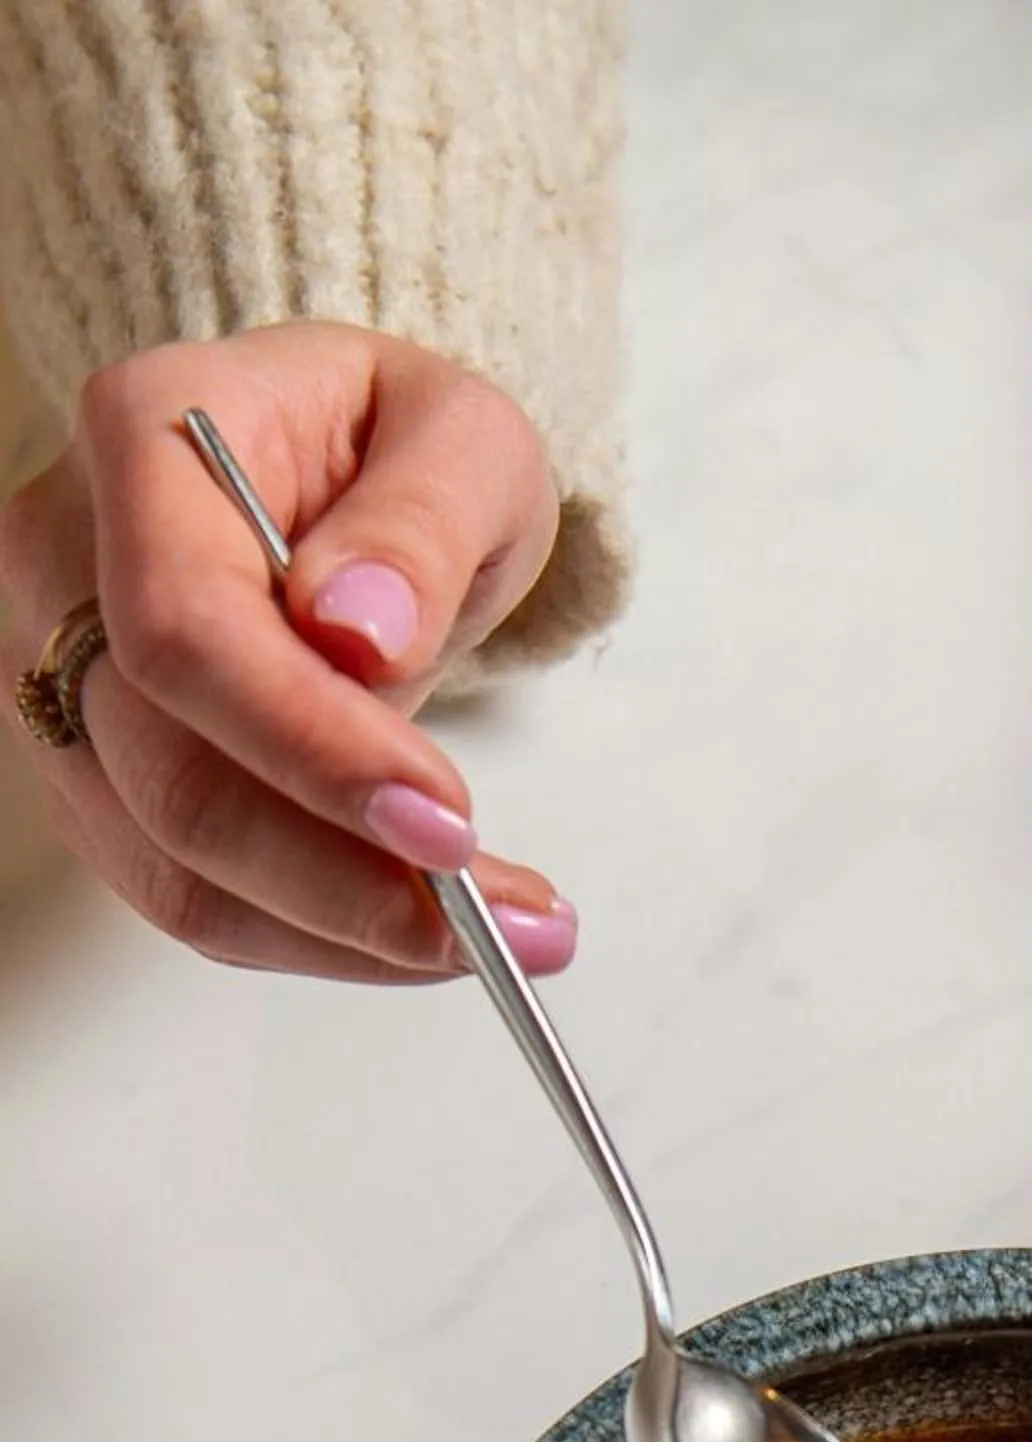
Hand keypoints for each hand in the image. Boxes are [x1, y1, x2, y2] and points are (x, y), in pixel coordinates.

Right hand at [0, 322, 574, 978]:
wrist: (344, 486)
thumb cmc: (393, 448)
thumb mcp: (460, 441)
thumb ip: (419, 524)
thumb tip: (358, 629)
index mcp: (145, 440)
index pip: (184, 629)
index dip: (310, 747)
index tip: (444, 821)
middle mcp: (65, 565)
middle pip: (172, 779)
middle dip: (345, 878)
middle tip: (496, 920)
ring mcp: (65, 683)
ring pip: (178, 868)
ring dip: (345, 934)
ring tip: (493, 937)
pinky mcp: (101, 782)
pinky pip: (192, 901)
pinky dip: (317, 939)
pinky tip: (420, 933)